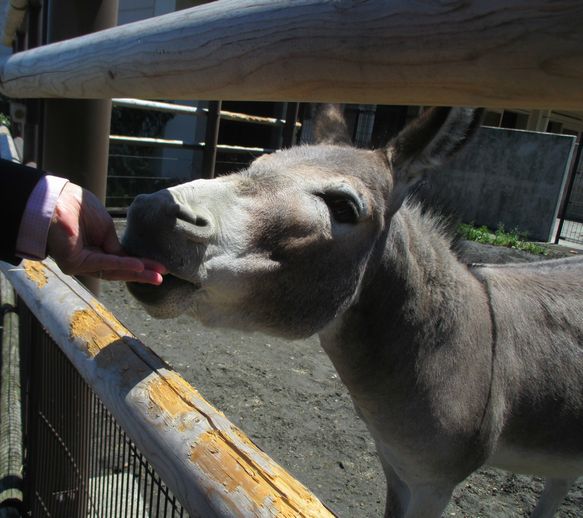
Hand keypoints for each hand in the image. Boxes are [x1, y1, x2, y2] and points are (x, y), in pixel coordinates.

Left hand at [47, 183, 165, 283]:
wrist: (58, 200)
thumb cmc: (79, 208)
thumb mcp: (106, 227)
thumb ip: (115, 244)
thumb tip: (125, 258)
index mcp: (96, 249)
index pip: (121, 260)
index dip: (140, 264)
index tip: (160, 267)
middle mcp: (88, 259)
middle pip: (119, 270)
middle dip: (142, 274)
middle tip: (162, 278)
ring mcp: (81, 264)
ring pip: (113, 271)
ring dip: (137, 273)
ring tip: (156, 276)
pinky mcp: (74, 264)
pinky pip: (103, 264)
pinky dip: (122, 265)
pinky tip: (139, 266)